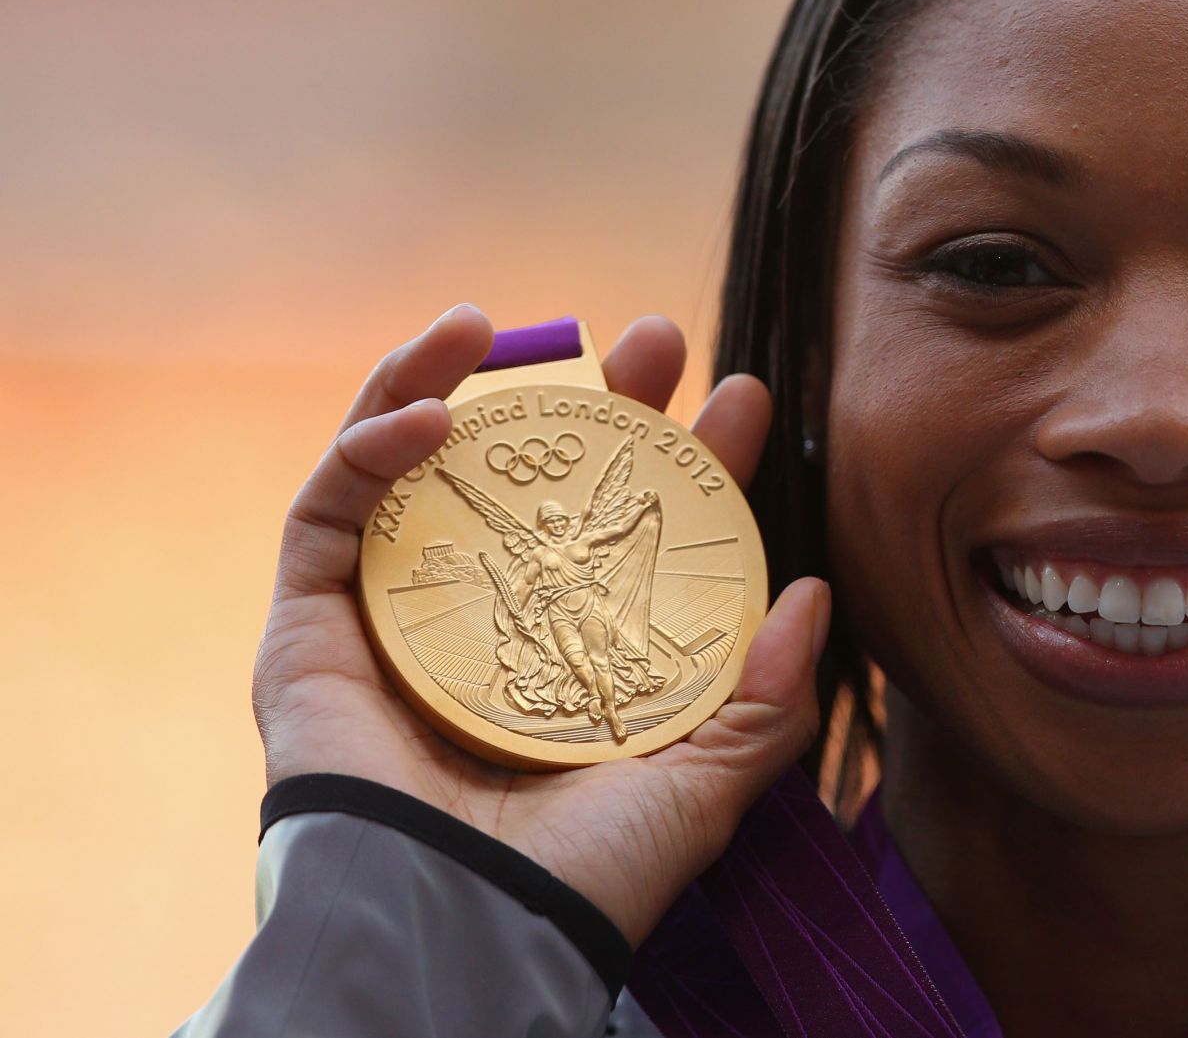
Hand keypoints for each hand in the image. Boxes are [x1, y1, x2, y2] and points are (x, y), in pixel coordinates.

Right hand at [252, 304, 830, 944]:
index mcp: (573, 650)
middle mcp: (485, 621)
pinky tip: (432, 414)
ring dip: (447, 381)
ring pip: (414, 470)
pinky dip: (369, 443)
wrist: (465, 928)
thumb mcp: (703, 784)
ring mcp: (394, 616)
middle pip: (531, 480)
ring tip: (494, 323)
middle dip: (590, 399)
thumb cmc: (582, 874)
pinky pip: (329, 508)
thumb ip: (763, 698)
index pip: (632, 530)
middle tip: (651, 339)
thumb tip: (813, 593)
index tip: (742, 398)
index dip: (688, 461)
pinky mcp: (310, 623)